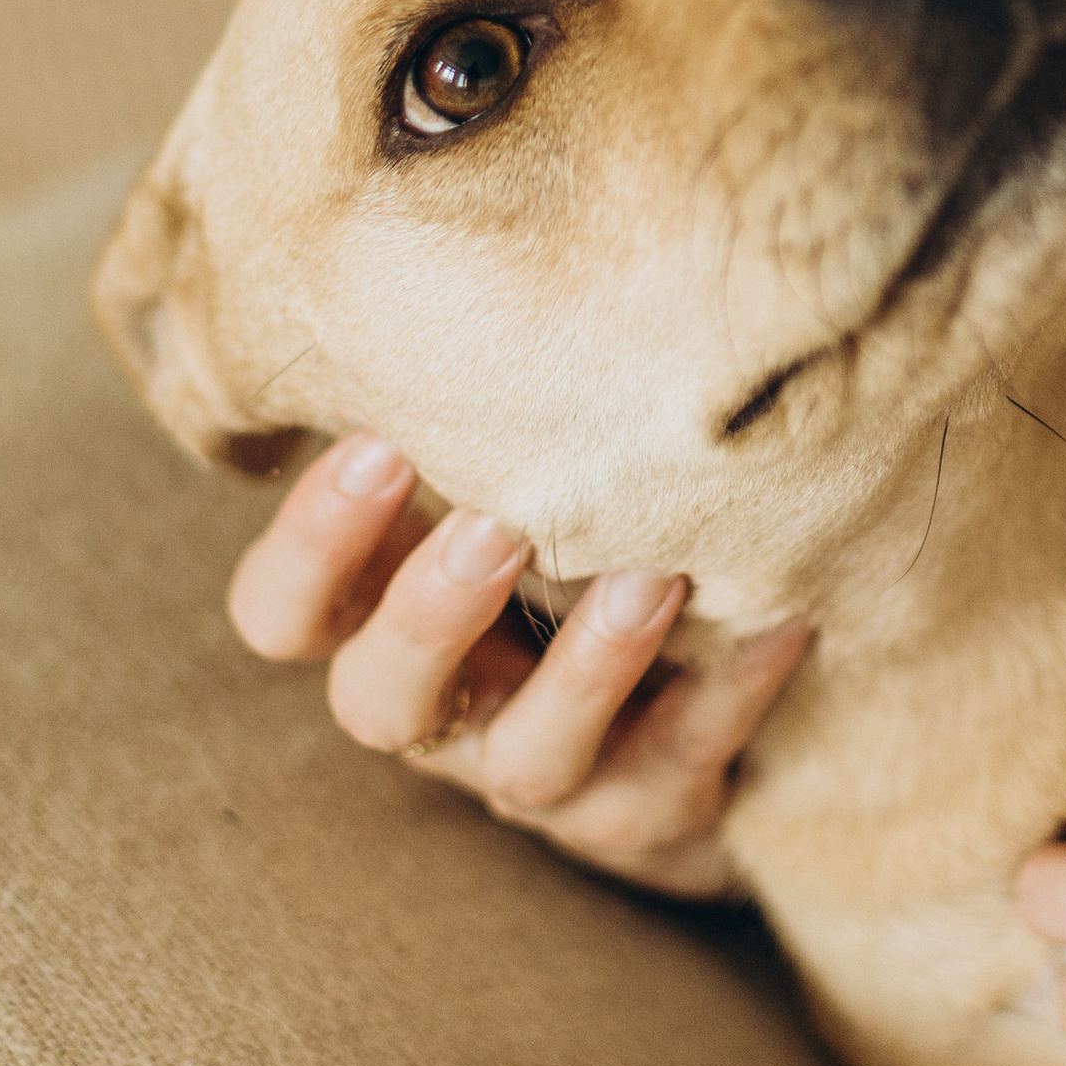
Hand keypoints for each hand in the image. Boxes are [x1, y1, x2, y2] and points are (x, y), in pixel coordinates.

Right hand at [225, 435, 808, 896]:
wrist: (678, 699)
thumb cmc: (556, 538)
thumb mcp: (487, 480)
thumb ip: (459, 417)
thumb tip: (450, 250)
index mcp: (377, 622)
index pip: (283, 615)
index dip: (313, 546)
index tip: (377, 442)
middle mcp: (442, 712)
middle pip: (381, 701)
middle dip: (431, 614)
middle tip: (492, 523)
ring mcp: (538, 776)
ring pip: (531, 760)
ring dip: (586, 671)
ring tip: (648, 579)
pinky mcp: (643, 815)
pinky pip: (680, 771)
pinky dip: (729, 694)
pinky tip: (781, 619)